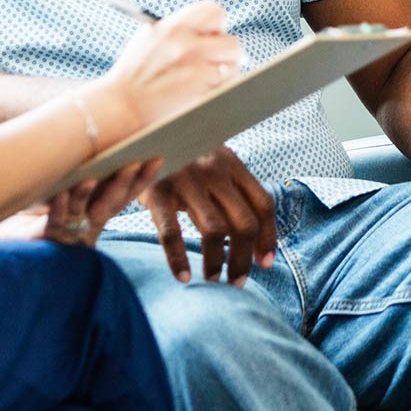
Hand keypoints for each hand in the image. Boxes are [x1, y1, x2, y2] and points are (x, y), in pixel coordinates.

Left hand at [0, 158, 163, 246]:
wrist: (13, 233)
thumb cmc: (41, 206)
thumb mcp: (68, 183)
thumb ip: (86, 166)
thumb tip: (103, 127)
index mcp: (99, 208)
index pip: (127, 192)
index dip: (143, 178)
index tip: (158, 158)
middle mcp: (89, 221)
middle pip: (112, 202)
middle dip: (125, 183)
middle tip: (136, 162)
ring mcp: (70, 230)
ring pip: (84, 211)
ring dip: (89, 193)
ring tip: (92, 177)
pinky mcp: (47, 236)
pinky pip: (55, 219)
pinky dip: (59, 204)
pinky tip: (61, 191)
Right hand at [99, 0, 241, 131]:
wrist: (121, 106)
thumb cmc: (134, 74)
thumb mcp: (150, 38)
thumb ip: (178, 30)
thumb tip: (210, 29)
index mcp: (174, 26)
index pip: (214, 12)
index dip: (217, 25)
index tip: (214, 35)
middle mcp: (187, 44)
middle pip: (232, 43)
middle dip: (227, 55)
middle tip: (218, 62)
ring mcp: (196, 69)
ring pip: (233, 68)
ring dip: (224, 76)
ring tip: (204, 83)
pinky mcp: (201, 92)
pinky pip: (226, 88)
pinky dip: (218, 92)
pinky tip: (201, 95)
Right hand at [140, 146, 276, 284]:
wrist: (141, 129)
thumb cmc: (182, 155)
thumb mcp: (213, 162)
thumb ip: (232, 190)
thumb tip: (254, 239)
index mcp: (233, 164)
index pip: (264, 204)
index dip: (269, 238)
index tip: (265, 264)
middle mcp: (215, 171)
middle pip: (244, 223)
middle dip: (244, 258)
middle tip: (237, 281)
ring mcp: (187, 181)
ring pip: (215, 231)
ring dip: (217, 262)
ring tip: (213, 279)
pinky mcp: (158, 192)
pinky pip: (172, 233)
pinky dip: (178, 259)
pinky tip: (183, 277)